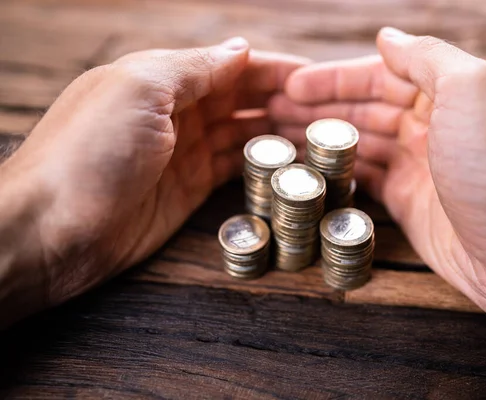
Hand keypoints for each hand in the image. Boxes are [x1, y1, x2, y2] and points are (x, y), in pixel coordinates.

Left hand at [0, 38, 307, 325]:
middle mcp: (177, 112)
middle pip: (243, 100)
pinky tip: (290, 166)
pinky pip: (234, 171)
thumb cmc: (91, 150)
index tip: (318, 79)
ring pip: (243, 136)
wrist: (54, 229)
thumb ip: (195, 67)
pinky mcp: (189, 191)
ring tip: (321, 140)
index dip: (275, 70)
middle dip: (284, 103)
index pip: (232, 66)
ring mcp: (184, 153)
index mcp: (164, 77)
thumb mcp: (141, 88)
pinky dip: (262, 166)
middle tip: (330, 115)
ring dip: (278, 135)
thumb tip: (242, 47)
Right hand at [270, 28, 485, 382]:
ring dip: (319, 140)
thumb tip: (386, 35)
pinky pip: (363, 181)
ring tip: (276, 139)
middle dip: (318, 109)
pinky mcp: (408, 204)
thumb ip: (426, 57)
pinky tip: (305, 170)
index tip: (291, 86)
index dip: (334, 79)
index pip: (381, 75)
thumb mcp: (471, 88)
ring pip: (359, 145)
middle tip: (270, 114)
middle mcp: (434, 125)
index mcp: (450, 91)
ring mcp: (419, 167)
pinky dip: (334, 173)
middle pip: (364, 109)